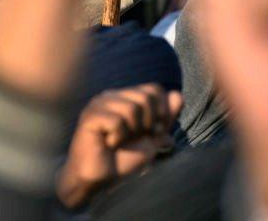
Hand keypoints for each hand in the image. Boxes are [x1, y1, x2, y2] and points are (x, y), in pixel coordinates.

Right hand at [57, 84, 181, 208]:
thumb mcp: (152, 138)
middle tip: (136, 137)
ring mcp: (98, 104)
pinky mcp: (89, 117)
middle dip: (149, 122)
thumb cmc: (123, 158)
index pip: (153, 89)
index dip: (162, 112)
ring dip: (132, 131)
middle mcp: (110, 96)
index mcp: (125, 97)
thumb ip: (165, 117)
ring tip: (120, 141)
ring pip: (131, 108)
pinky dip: (118, 138)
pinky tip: (108, 143)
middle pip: (145, 96)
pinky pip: (116, 121)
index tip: (154, 132)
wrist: (100, 179)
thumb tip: (177, 94)